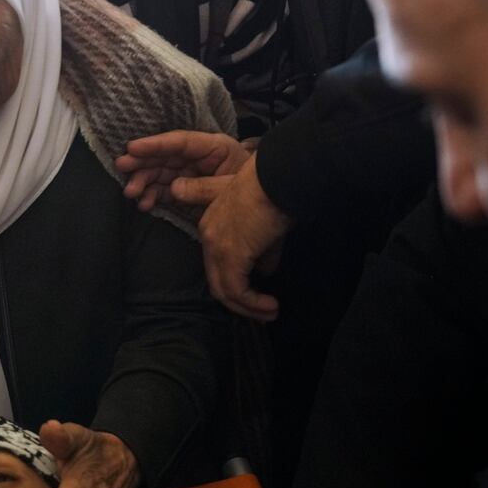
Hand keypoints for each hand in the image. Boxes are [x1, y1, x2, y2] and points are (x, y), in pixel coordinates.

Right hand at [114, 130, 249, 212]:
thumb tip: (174, 188)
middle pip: (167, 156)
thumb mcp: (234, 187)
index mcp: (214, 148)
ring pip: (162, 173)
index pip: (182, 142)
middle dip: (143, 162)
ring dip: (144, 182)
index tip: (132, 147)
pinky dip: (153, 196)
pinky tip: (144, 204)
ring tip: (131, 194)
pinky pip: (166, 190)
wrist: (273, 204)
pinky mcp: (189, 189)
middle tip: (122, 168)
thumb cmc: (260, 190)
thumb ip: (205, 188)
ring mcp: (193, 173)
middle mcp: (200, 157)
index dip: (156, 143)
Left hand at [172, 154, 291, 320]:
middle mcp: (208, 235)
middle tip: (263, 312)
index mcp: (212, 223)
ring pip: (225, 290)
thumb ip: (262, 248)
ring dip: (248, 307)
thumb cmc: (275, 187)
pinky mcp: (231, 254)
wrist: (278, 174)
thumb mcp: (265, 220)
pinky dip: (253, 303)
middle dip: (240, 302)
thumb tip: (266, 271)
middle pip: (217, 280)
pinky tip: (271, 306)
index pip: (218, 263)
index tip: (257, 295)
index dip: (236, 282)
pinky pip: (237, 290)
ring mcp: (217, 245)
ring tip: (270, 313)